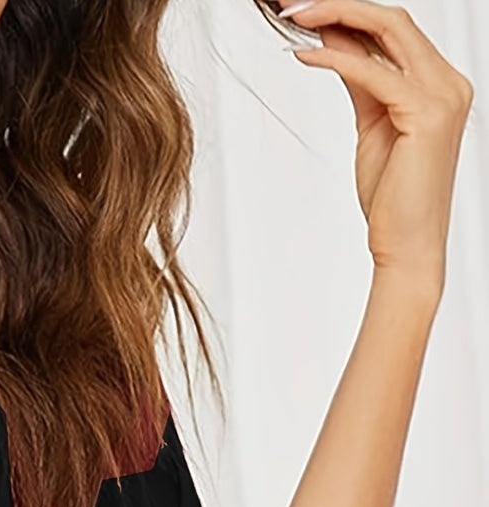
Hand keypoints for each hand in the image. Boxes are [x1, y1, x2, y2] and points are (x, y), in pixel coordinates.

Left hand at [280, 1, 473, 295]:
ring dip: (335, 16)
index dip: (349, 12)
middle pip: (393, 19)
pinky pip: (372, 72)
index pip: (394, 30)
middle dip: (340, 4)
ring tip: (294, 15)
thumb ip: (359, 81)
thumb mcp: (372, 125)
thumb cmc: (392, 198)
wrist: (407, 247)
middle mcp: (449, 82)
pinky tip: (304, 55)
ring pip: (387, 30)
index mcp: (440, 83)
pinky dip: (334, 58)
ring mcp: (443, 95)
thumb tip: (332, 42)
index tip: (307, 8)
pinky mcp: (424, 114)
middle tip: (292, 3)